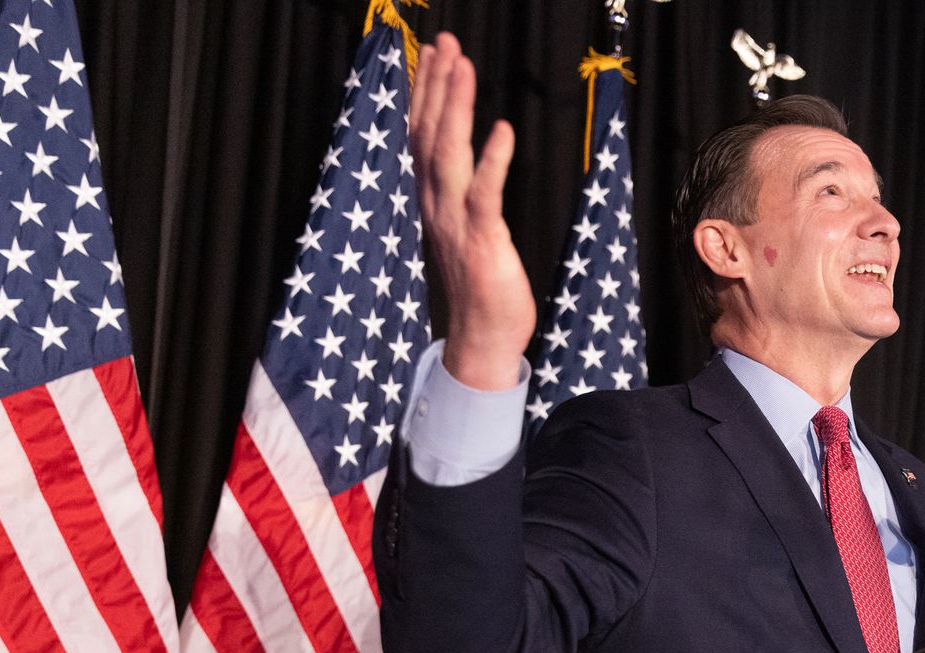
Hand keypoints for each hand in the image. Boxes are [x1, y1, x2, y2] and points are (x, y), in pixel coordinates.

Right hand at [410, 34, 536, 388]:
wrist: (482, 339)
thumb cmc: (480, 285)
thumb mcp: (463, 228)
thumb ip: (461, 191)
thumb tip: (461, 158)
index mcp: (429, 199)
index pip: (421, 134)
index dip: (425, 92)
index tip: (431, 52)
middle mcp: (435, 203)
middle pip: (428, 133)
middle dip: (436, 84)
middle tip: (446, 41)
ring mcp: (455, 221)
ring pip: (448, 153)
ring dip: (455, 107)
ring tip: (462, 66)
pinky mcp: (482, 240)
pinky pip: (485, 194)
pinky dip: (493, 160)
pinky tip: (503, 129)